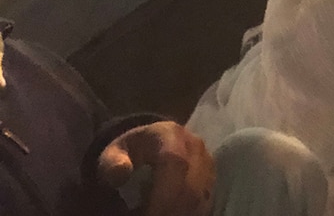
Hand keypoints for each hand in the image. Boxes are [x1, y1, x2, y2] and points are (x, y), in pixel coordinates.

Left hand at [98, 121, 214, 215]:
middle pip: (191, 183)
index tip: (149, 214)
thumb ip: (112, 162)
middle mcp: (194, 145)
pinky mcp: (211, 176)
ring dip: (182, 213)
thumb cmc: (132, 150)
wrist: (151, 143)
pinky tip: (174, 215)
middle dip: (172, 209)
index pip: (175, 162)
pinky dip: (190, 213)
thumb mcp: (114, 152)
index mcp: (170, 134)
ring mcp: (207, 161)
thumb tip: (120, 174)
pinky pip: (206, 199)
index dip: (165, 192)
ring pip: (201, 195)